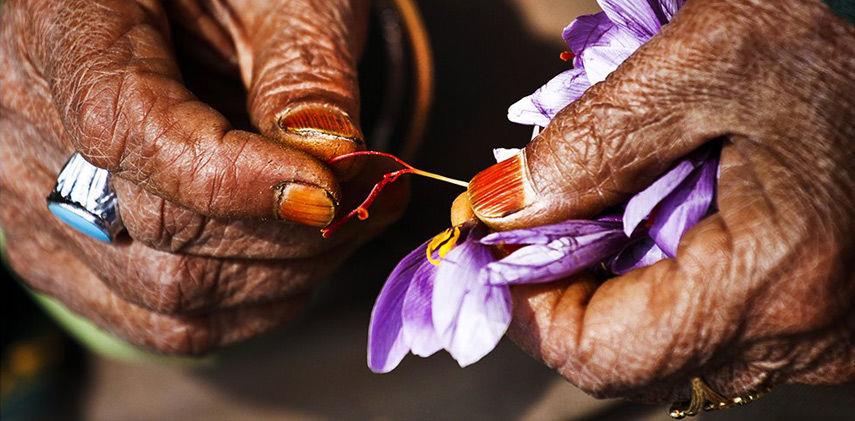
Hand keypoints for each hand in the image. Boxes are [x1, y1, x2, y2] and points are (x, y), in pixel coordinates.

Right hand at [0, 0, 402, 353]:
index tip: (331, 192)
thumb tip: (333, 164)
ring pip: (166, 291)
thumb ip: (303, 73)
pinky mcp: (75, 249)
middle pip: (160, 226)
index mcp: (66, 23)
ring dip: (281, 274)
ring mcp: (43, 196)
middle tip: (371, 198)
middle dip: (291, 230)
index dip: (239, 180)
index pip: (128, 129)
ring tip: (346, 222)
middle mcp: (28, 118)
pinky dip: (245, 304)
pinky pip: (160, 318)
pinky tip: (297, 259)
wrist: (191, 9)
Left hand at [468, 0, 853, 401]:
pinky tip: (658, 213)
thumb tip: (505, 207)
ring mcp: (811, 343)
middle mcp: (799, 340)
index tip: (494, 242)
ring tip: (606, 200)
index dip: (523, 307)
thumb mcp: (709, 59)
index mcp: (772, 279)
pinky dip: (656, 277)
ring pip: (660, 342)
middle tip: (547, 210)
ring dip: (608, 277)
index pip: (597, 353)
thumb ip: (596, 140)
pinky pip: (704, 325)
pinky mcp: (810, 326)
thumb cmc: (833, 58)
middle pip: (622, 352)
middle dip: (563, 282)